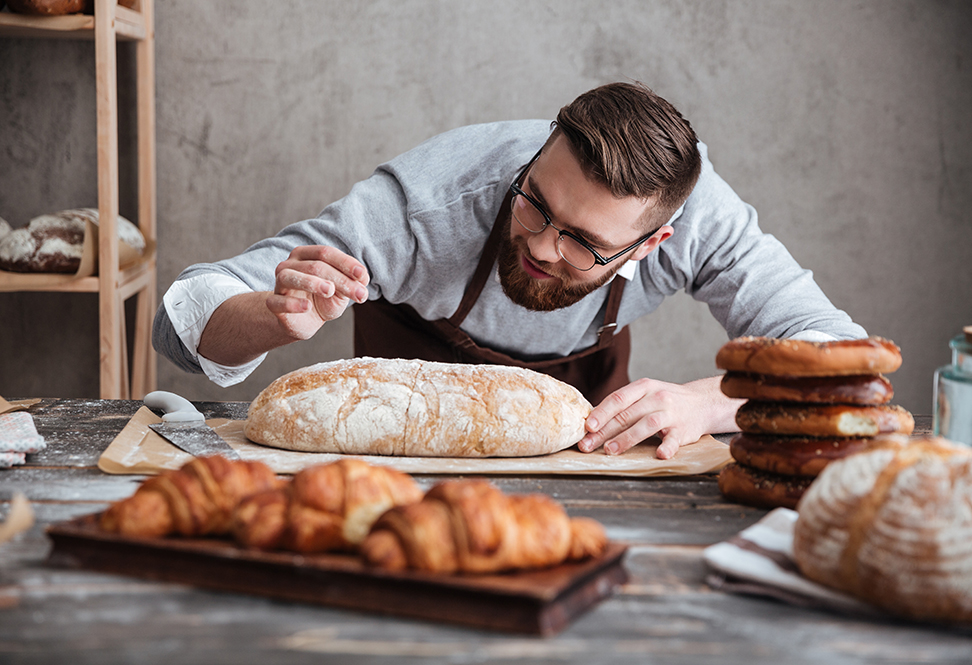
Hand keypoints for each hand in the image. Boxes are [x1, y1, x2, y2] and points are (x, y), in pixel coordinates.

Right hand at [265, 245, 369, 339]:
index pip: (326, 253)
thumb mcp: (341, 290)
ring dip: (312, 282)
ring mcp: (279, 283)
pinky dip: (292, 303)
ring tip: (329, 291)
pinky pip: (277, 301)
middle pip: (315, 266)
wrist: (306, 321)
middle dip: (340, 280)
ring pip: (290, 276)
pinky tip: (307, 306)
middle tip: (359, 295)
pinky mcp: (273, 303)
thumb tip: (362, 278)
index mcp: (307, 255)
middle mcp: (290, 264)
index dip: (345, 263)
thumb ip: (352, 282)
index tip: (362, 276)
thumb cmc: (324, 299)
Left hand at [578, 376, 742, 459]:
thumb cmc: (665, 402)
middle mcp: (657, 398)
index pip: (618, 399)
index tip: (587, 426)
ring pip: (646, 425)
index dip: (601, 413)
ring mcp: (671, 414)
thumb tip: (592, 423)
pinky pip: (674, 439)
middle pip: (627, 414)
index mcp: (644, 387)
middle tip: (588, 445)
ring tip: (611, 450)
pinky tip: (659, 454)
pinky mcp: (684, 430)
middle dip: (604, 431)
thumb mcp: (645, 395)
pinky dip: (667, 446)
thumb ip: (623, 405)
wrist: (703, 403)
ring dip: (627, 439)